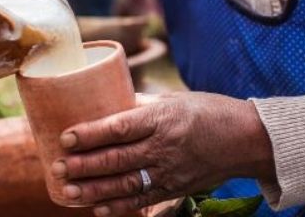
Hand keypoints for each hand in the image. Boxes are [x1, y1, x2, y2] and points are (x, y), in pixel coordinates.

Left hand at [51, 92, 275, 215]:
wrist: (246, 139)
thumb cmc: (208, 112)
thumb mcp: (173, 99)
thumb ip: (140, 104)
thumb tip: (108, 101)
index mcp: (161, 118)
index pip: (118, 127)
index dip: (90, 134)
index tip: (66, 137)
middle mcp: (163, 147)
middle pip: (116, 159)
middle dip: (84, 165)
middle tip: (57, 167)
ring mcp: (170, 171)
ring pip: (125, 184)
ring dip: (94, 189)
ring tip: (69, 191)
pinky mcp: (175, 189)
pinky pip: (143, 201)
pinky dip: (119, 207)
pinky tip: (97, 209)